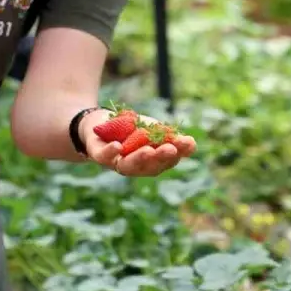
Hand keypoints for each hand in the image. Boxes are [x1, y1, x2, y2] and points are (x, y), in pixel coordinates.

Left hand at [79, 109, 196, 177]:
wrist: (98, 123)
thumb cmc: (129, 130)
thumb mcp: (151, 130)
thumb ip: (168, 137)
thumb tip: (191, 144)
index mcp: (150, 162)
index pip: (167, 160)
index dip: (178, 153)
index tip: (188, 143)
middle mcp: (135, 167)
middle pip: (149, 167)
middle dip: (160, 157)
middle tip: (171, 149)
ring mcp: (116, 163)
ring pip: (128, 166)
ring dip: (139, 159)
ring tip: (149, 150)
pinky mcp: (99, 155)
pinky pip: (104, 157)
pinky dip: (111, 152)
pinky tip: (118, 146)